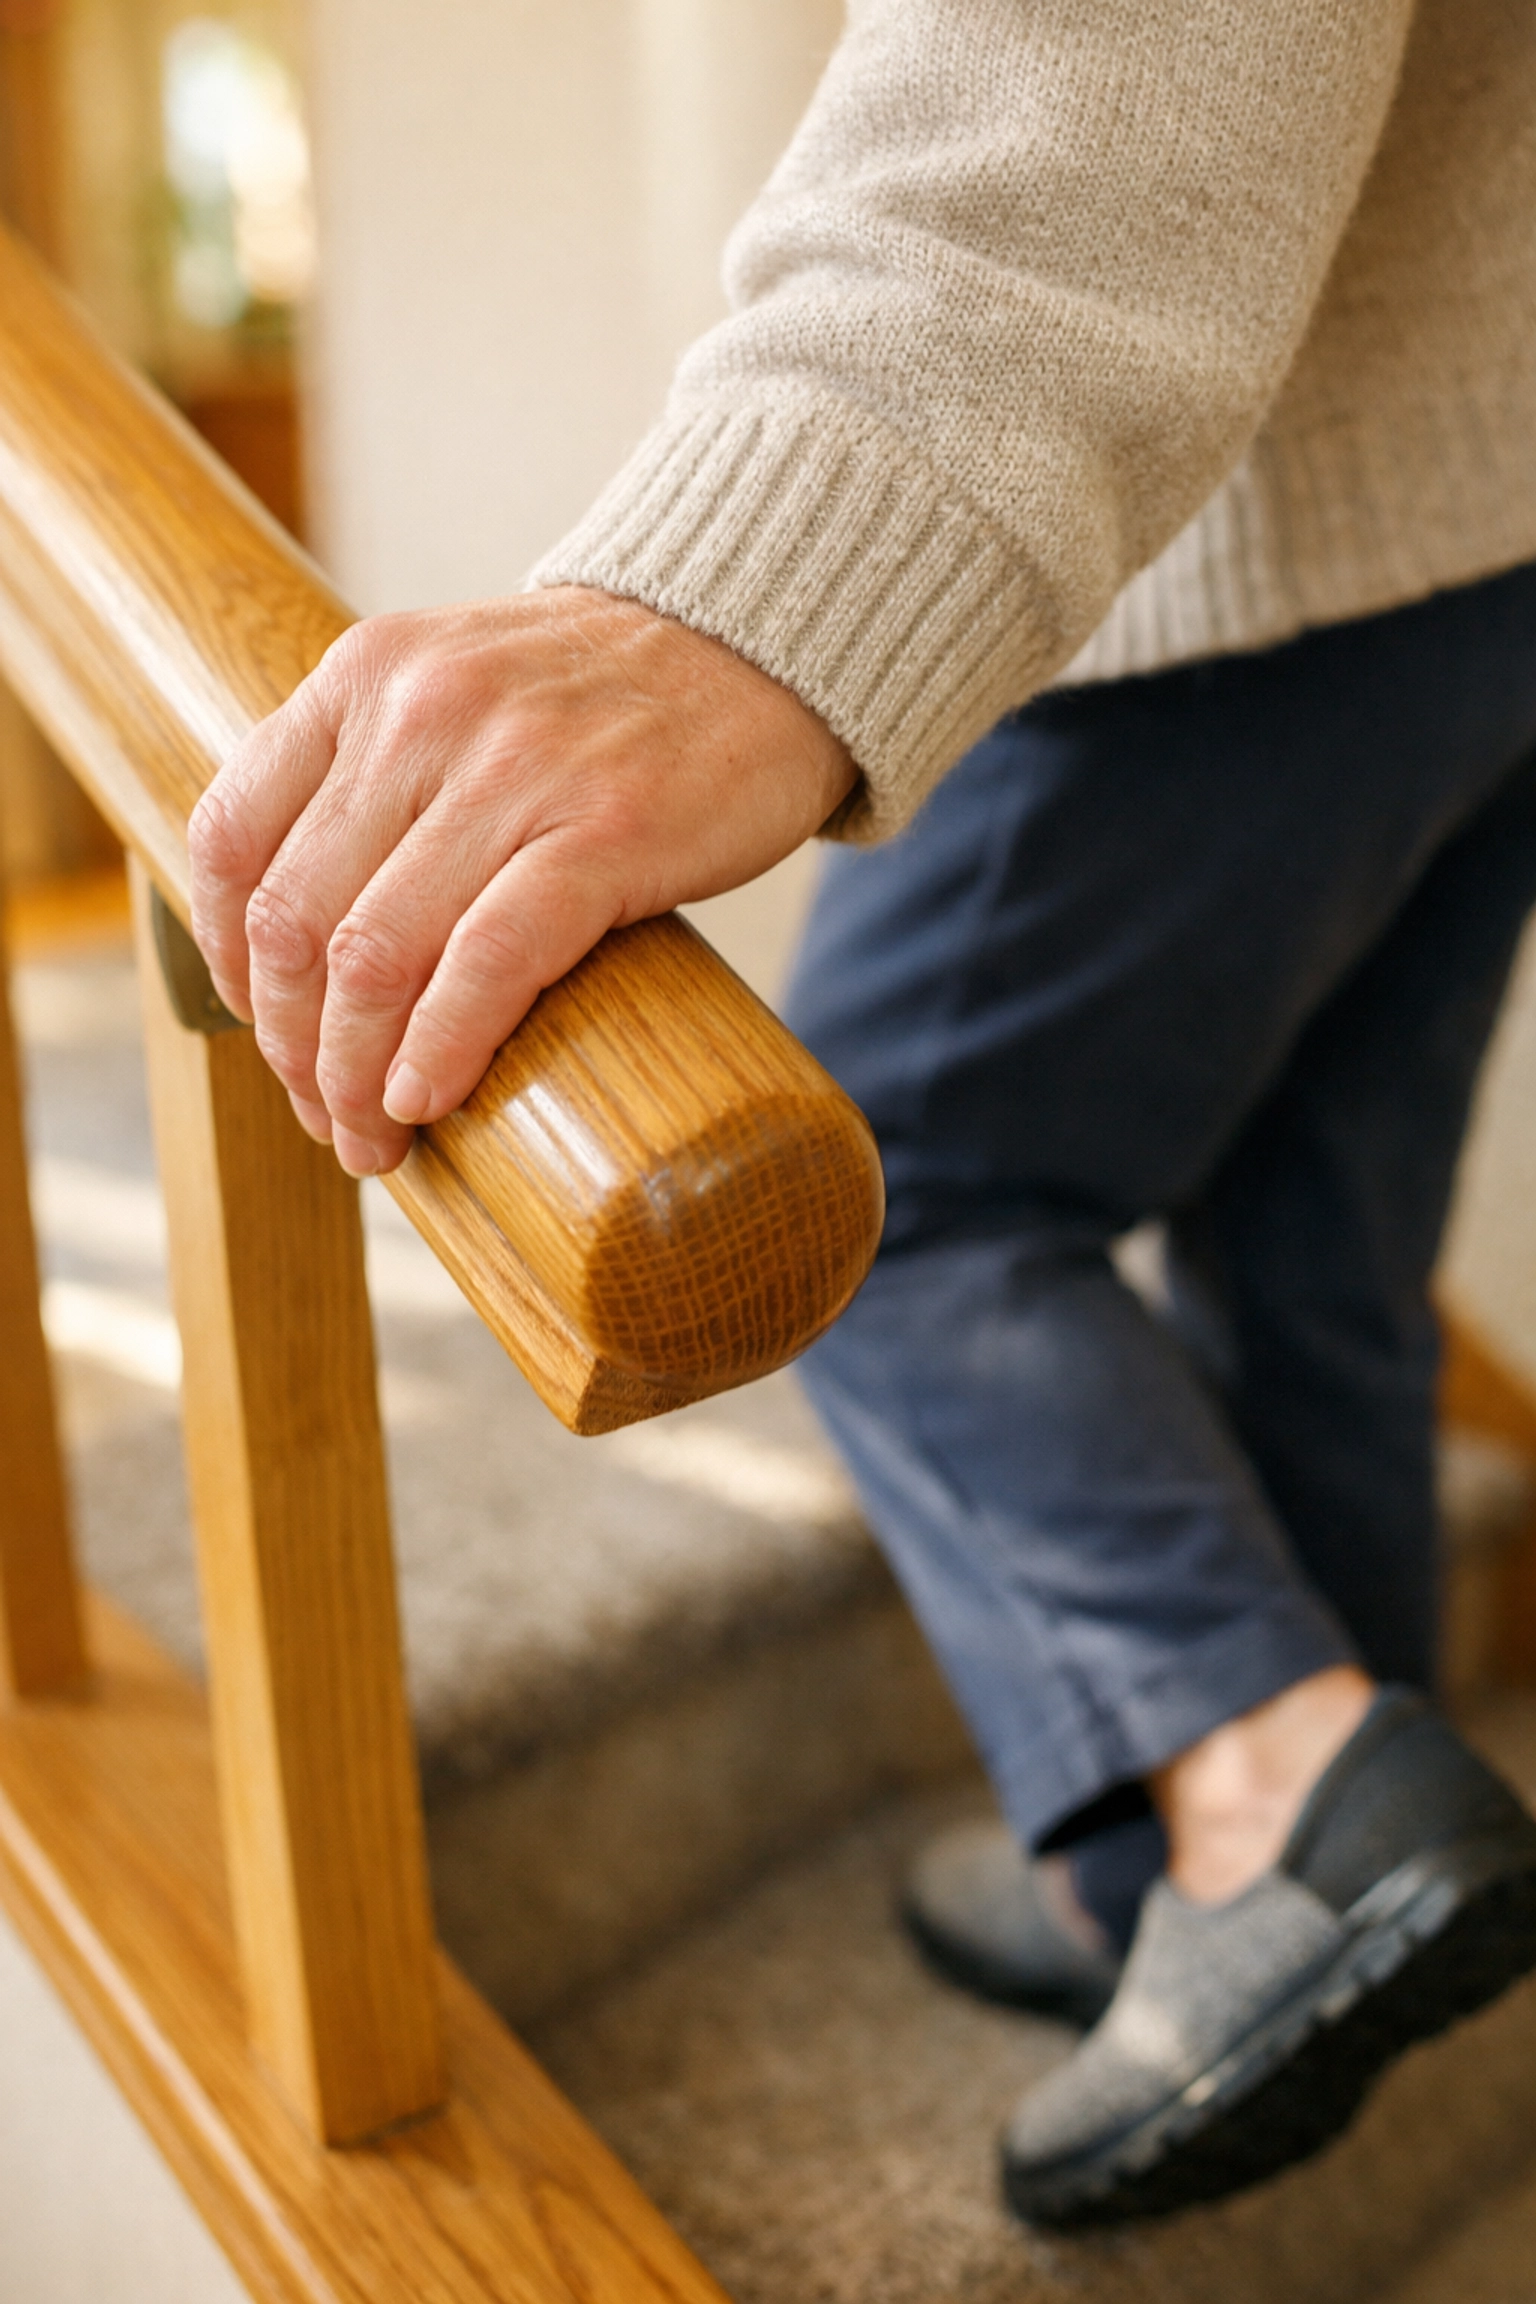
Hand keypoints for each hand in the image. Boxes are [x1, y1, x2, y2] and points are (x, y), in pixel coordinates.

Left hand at [188, 588, 855, 1175]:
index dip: (230, 964)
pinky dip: (442, 1048)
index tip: (267, 1031)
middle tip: (330, 1117)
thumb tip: (301, 943)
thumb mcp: (454, 689)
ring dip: (357, 1075)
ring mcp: (514, 771)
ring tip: (377, 1138)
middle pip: (296, 920)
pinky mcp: (606, 832)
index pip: (232, 840)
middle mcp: (421, 714)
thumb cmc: (604, 700)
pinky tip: (428, 1099)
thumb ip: (374, 774)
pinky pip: (488, 962)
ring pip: (375, 955)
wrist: (758, 644)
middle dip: (296, 1050)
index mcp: (365, 677)